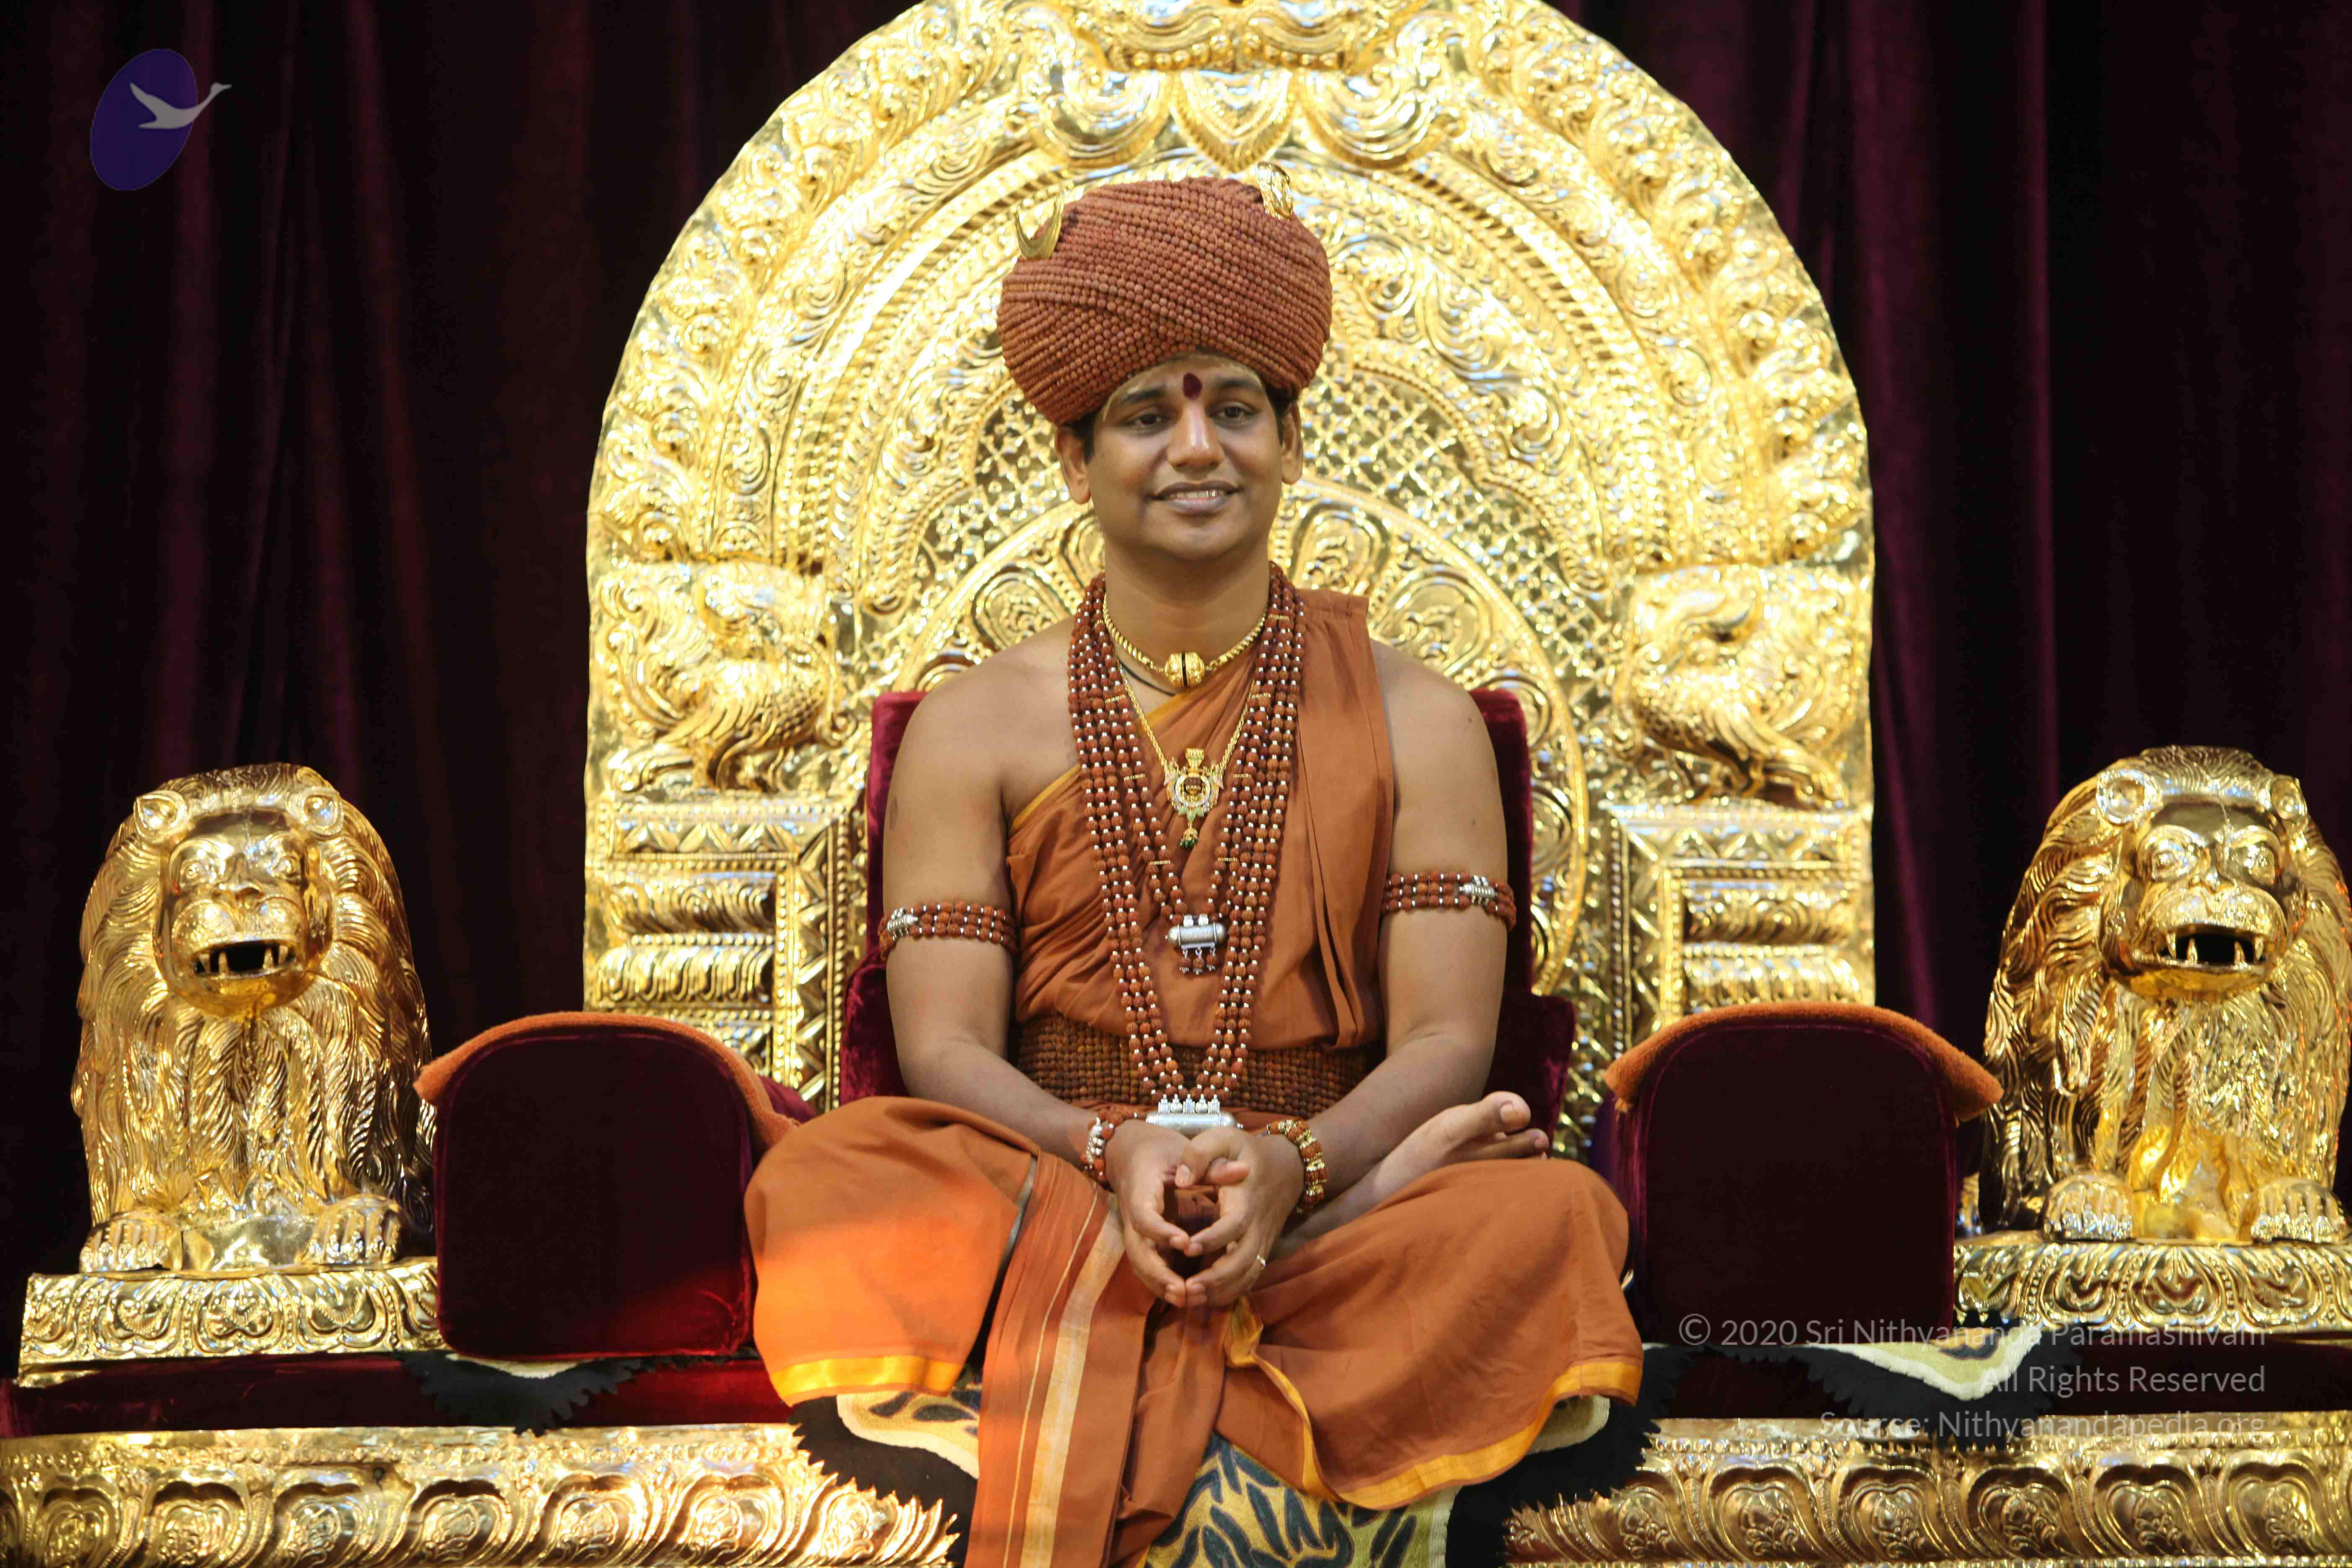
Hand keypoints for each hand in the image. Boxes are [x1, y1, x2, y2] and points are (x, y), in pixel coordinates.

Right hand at [1103, 1119, 1208, 1306]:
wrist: (1133, 1152)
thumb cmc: (1163, 1151)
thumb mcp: (1185, 1151)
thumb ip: (1213, 1165)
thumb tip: (1244, 1170)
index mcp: (1140, 1190)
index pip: (1143, 1217)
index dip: (1161, 1232)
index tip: (1185, 1242)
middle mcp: (1132, 1214)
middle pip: (1137, 1250)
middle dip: (1158, 1273)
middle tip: (1184, 1289)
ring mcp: (1135, 1230)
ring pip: (1140, 1264)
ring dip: (1160, 1284)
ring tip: (1186, 1300)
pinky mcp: (1143, 1240)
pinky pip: (1147, 1266)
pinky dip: (1161, 1283)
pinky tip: (1184, 1298)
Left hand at [1169, 1126, 1303, 1308]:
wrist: (1288, 1167)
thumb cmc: (1248, 1152)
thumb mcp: (1224, 1138)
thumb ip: (1199, 1153)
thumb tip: (1180, 1179)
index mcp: (1246, 1199)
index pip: (1233, 1225)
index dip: (1212, 1239)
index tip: (1187, 1246)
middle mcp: (1258, 1225)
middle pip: (1243, 1260)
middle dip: (1216, 1278)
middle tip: (1187, 1288)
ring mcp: (1263, 1241)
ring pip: (1248, 1274)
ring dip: (1222, 1291)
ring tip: (1191, 1298)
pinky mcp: (1262, 1250)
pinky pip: (1251, 1277)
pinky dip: (1231, 1291)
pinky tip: (1207, 1298)